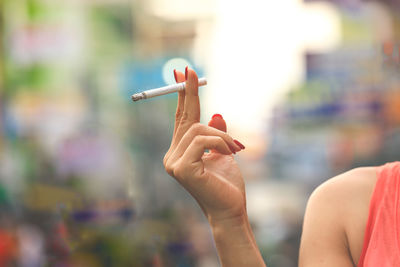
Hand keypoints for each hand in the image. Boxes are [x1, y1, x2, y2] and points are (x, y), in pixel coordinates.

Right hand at [163, 67, 245, 222]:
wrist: (230, 210)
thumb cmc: (227, 185)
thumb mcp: (224, 153)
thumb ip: (217, 135)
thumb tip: (217, 115)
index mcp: (180, 153)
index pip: (181, 120)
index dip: (183, 98)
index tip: (184, 75)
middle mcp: (172, 156)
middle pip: (183, 118)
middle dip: (188, 93)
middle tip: (190, 71)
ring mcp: (173, 163)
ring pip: (198, 129)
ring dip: (222, 135)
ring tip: (236, 148)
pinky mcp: (180, 168)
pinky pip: (203, 140)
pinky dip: (221, 143)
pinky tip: (231, 153)